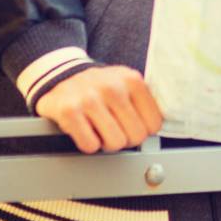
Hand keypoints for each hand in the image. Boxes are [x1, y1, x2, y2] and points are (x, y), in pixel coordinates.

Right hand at [35, 65, 163, 153]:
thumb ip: (145, 101)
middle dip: (126, 139)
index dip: (145, 131)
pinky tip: (86, 131)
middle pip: (136, 135)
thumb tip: (159, 127)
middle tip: (116, 131)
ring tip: (101, 131)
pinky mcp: (69, 111)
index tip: (135, 127)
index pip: (154, 123)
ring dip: (107, 143)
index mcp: (132, 80)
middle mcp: (113, 88)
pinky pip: (90, 145)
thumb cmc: (99, 87)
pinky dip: (89, 144)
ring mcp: (90, 99)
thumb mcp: (126, 84)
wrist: (61, 75)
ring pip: (115, 142)